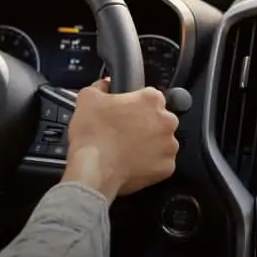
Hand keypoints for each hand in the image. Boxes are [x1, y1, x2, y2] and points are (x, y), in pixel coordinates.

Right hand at [61, 80, 178, 202]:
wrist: (94, 171)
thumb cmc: (93, 135)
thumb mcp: (87, 98)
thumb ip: (100, 86)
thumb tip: (105, 85)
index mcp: (151, 100)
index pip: (150, 95)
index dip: (135, 103)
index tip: (125, 111)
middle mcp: (166, 121)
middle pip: (159, 119)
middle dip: (144, 124)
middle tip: (123, 131)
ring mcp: (169, 146)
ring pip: (161, 141)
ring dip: (148, 143)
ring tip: (125, 148)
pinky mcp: (167, 168)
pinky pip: (159, 162)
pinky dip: (148, 163)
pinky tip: (130, 161)